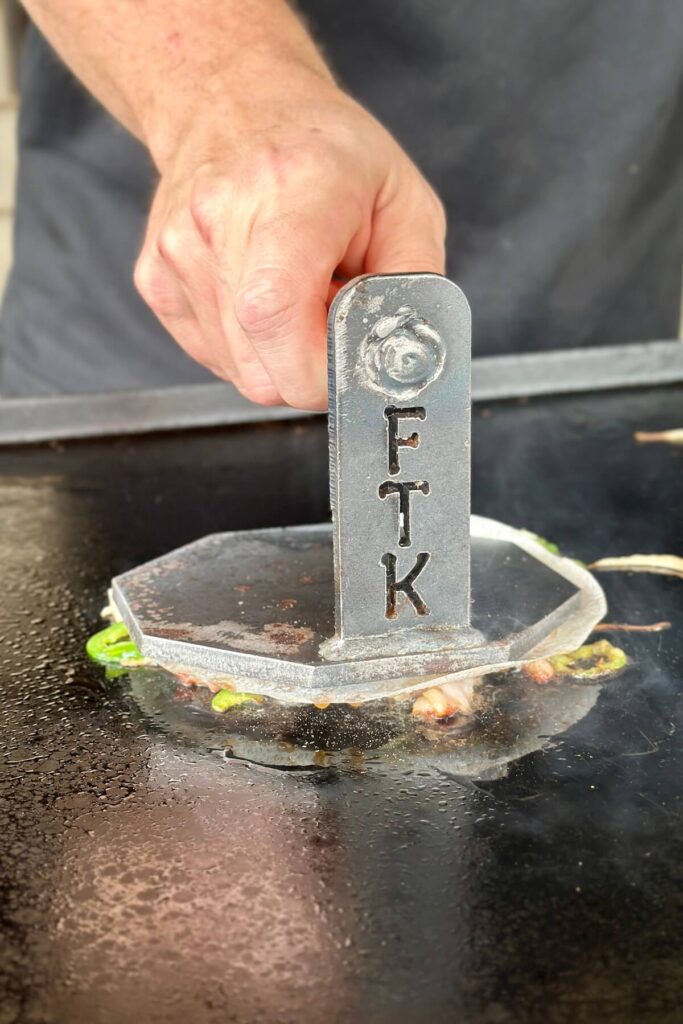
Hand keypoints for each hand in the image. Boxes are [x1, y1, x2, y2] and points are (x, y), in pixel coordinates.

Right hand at [134, 69, 445, 409]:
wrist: (235, 104)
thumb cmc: (328, 155)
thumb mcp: (405, 204)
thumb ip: (413, 288)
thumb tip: (406, 360)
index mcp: (289, 190)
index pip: (277, 315)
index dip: (321, 369)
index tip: (352, 359)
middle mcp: (219, 218)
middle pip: (261, 370)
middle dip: (311, 367)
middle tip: (332, 317)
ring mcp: (177, 252)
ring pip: (241, 374)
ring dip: (281, 354)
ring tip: (297, 294)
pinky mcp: (155, 279)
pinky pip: (216, 359)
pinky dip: (250, 346)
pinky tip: (262, 294)